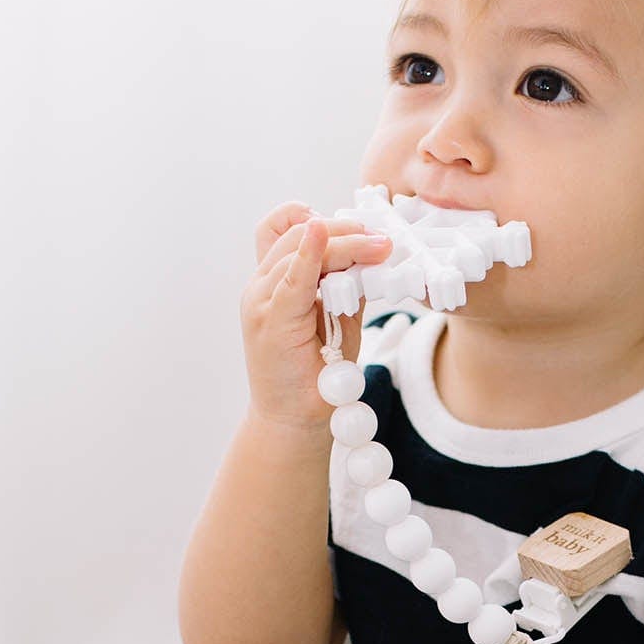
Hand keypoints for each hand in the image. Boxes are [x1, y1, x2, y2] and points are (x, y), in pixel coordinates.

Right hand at [240, 200, 392, 431]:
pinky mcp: (269, 320)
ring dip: (345, 243)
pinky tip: (322, 234)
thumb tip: (374, 253)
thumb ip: (347, 284)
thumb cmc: (316, 374)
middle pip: (298, 233)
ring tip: (380, 248)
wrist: (293, 422)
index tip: (361, 230)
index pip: (289, 228)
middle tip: (383, 239)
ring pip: (299, 248)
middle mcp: (261, 285)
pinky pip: (290, 277)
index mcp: (274, 281)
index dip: (324, 221)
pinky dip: (308, 253)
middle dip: (346, 230)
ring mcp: (260, 300)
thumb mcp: (338, 318)